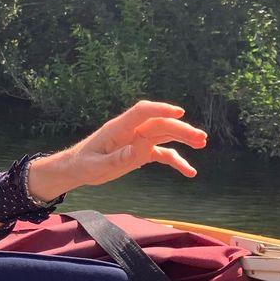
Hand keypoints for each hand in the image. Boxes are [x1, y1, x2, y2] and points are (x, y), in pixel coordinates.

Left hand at [28, 101, 207, 198]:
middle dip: (180, 129)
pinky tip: (190, 171)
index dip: (160, 109)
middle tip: (200, 139)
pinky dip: (176, 160)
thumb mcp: (95, 166)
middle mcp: (131, 131)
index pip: (142, 112)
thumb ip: (116, 158)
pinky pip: (163, 153)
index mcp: (118, 128)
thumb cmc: (82, 165)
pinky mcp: (141, 152)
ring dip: (184, 138)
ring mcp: (138, 141)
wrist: (77, 169)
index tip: (179, 112)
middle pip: (160, 124)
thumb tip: (138, 149)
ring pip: (165, 134)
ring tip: (202, 143)